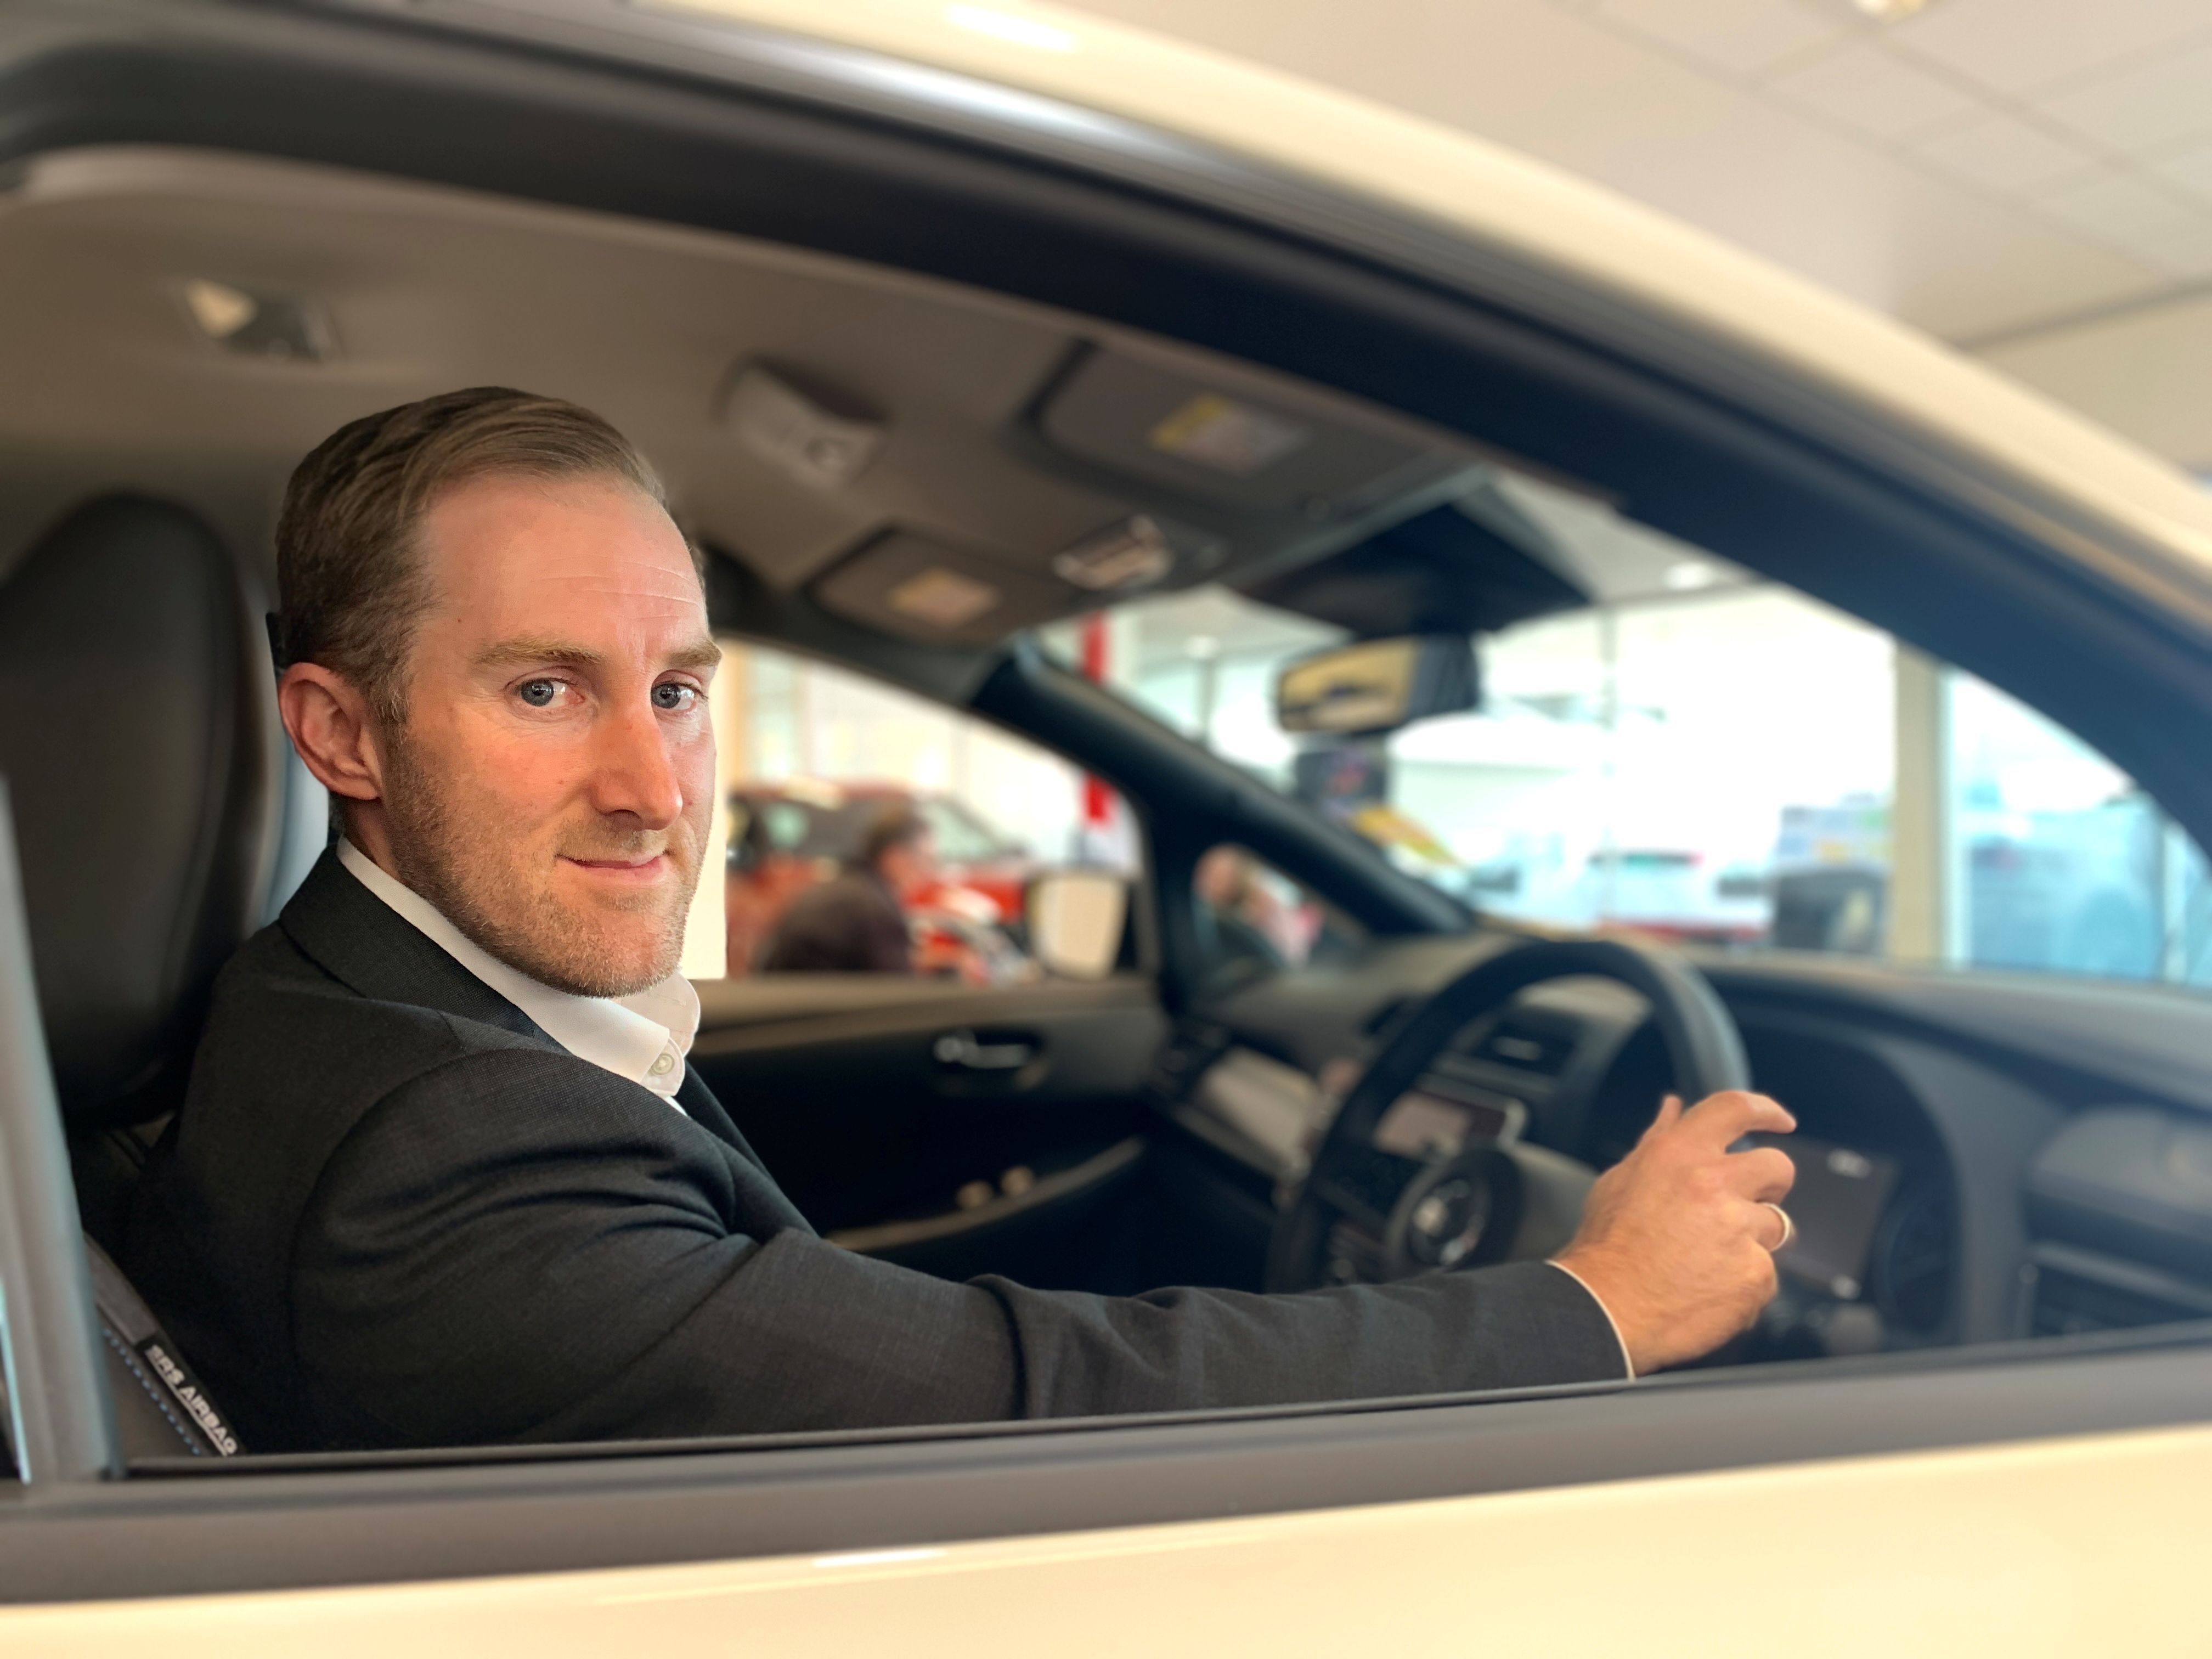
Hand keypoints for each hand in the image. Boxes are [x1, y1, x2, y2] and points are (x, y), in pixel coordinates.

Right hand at [1552, 1091, 1796, 1374]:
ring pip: (1776, 1227)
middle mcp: (1713, 1184)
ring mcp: (1739, 1230)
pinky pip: (1766, 1274)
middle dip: (1770, 1186)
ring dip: (1753, 1241)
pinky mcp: (1755, 1275)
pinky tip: (1710, 1291)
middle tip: (1743, 1207)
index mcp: (1678, 1154)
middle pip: (1777, 1167)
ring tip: (1710, 1262)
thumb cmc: (1605, 1248)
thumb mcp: (1621, 1180)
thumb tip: (1673, 1108)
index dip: (1765, 1110)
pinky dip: (1744, 1285)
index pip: (1735, 1108)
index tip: (1780, 1120)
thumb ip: (1656, 1140)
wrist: (1605, 1312)